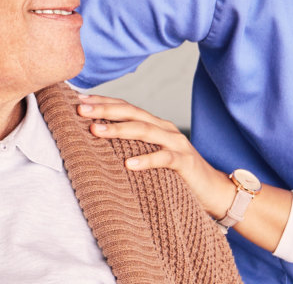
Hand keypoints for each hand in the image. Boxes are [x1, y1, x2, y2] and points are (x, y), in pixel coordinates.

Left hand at [78, 93, 237, 218]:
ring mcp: (176, 144)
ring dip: (119, 129)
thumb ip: (131, 145)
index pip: (126, 107)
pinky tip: (129, 164)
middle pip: (132, 113)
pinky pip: (164, 158)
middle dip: (105, 110)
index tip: (79, 101)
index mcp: (154, 125)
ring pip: (145, 131)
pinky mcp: (185, 162)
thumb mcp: (150, 155)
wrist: (214, 191)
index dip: (104, 102)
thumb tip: (98, 140)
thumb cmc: (175, 174)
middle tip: (81, 110)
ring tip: (96, 131)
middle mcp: (164, 129)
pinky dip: (146, 160)